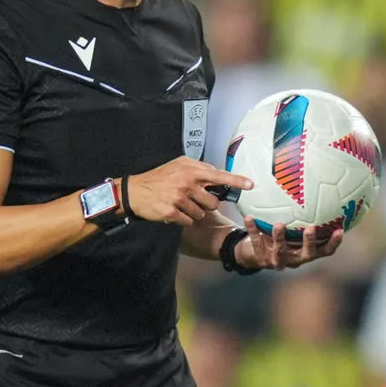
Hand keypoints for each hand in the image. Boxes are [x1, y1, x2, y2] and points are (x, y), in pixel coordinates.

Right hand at [126, 158, 247, 225]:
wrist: (135, 191)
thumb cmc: (159, 178)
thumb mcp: (178, 165)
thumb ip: (198, 169)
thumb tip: (216, 174)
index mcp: (191, 171)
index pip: (219, 176)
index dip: (236, 181)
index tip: (251, 184)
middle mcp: (187, 184)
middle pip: (213, 202)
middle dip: (206, 204)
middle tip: (193, 199)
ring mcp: (179, 199)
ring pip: (202, 213)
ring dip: (194, 212)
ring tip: (180, 204)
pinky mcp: (172, 213)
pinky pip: (189, 221)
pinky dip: (184, 219)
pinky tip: (174, 211)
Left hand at [232, 225, 343, 269]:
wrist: (254, 254)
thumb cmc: (280, 237)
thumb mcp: (293, 229)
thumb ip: (305, 216)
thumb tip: (318, 188)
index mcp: (306, 252)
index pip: (325, 251)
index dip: (334, 243)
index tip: (340, 230)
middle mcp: (295, 259)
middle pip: (307, 254)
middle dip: (309, 242)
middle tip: (311, 229)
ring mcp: (278, 260)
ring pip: (280, 251)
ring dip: (280, 238)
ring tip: (279, 225)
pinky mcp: (261, 257)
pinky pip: (257, 242)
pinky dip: (253, 229)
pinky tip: (249, 217)